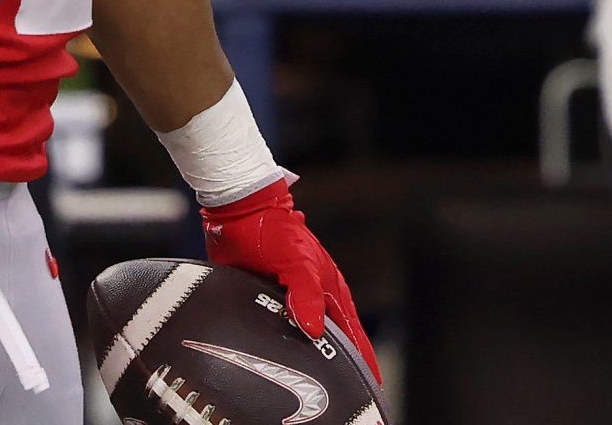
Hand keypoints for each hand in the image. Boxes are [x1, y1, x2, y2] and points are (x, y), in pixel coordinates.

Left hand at [200, 179, 378, 377]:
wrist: (240, 213)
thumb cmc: (276, 230)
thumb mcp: (296, 261)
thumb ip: (306, 294)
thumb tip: (314, 330)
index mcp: (331, 294)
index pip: (354, 338)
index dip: (363, 365)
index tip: (371, 390)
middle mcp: (314, 303)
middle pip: (331, 344)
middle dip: (335, 370)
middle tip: (335, 398)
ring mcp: (291, 305)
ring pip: (302, 342)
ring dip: (303, 361)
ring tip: (302, 387)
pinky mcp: (265, 305)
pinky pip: (274, 335)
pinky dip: (276, 350)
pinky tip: (269, 365)